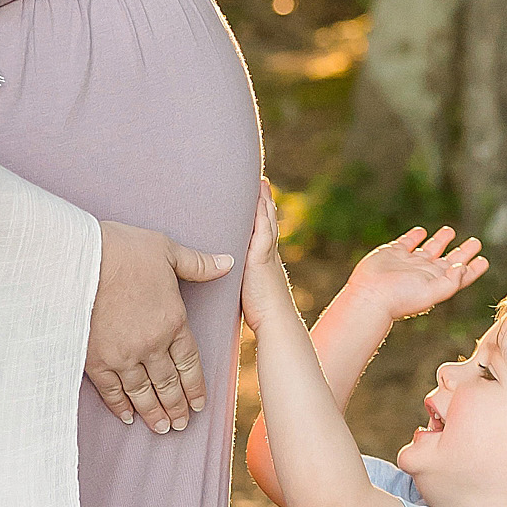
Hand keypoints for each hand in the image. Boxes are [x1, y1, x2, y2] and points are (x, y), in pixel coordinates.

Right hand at [86, 220, 233, 433]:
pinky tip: (126, 416)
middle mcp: (151, 345)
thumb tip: (228, 263)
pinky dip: (119, 406)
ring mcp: (123, 356)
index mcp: (173, 321)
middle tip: (181, 425)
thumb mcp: (167, 251)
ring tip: (160, 428)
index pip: (190, 363)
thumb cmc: (124, 250)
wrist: (79, 259)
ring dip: (153, 413)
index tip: (198, 405)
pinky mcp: (95, 359)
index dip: (195, 387)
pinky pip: (111, 390)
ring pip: (142, 393)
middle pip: (168, 384)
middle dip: (176, 407)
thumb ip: (198, 264)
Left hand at [241, 181, 287, 324]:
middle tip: (261, 182)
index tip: (259, 199)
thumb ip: (243, 285)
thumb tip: (229, 285)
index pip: (264, 233)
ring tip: (261, 184)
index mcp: (266, 262)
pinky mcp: (262, 258)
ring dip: (264, 202)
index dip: (262, 216)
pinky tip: (259, 201)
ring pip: (267, 222)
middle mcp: (269, 255)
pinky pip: (264, 230)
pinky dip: (262, 215)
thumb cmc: (263, 316)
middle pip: (268, 221)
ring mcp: (267, 255)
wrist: (277, 324)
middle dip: (264, 202)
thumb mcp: (250, 293)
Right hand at [342, 223, 487, 328]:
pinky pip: (407, 242)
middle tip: (476, 242)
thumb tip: (462, 266)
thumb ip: (451, 281)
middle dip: (462, 252)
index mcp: (437, 282)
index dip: (473, 268)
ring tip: (450, 231)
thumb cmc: (400, 298)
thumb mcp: (432, 292)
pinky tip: (422, 231)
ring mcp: (409, 262)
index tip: (484, 259)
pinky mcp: (393, 253)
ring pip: (429, 248)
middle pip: (448, 259)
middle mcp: (425, 272)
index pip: (460, 275)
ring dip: (440, 240)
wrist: (370, 295)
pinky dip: (415, 236)